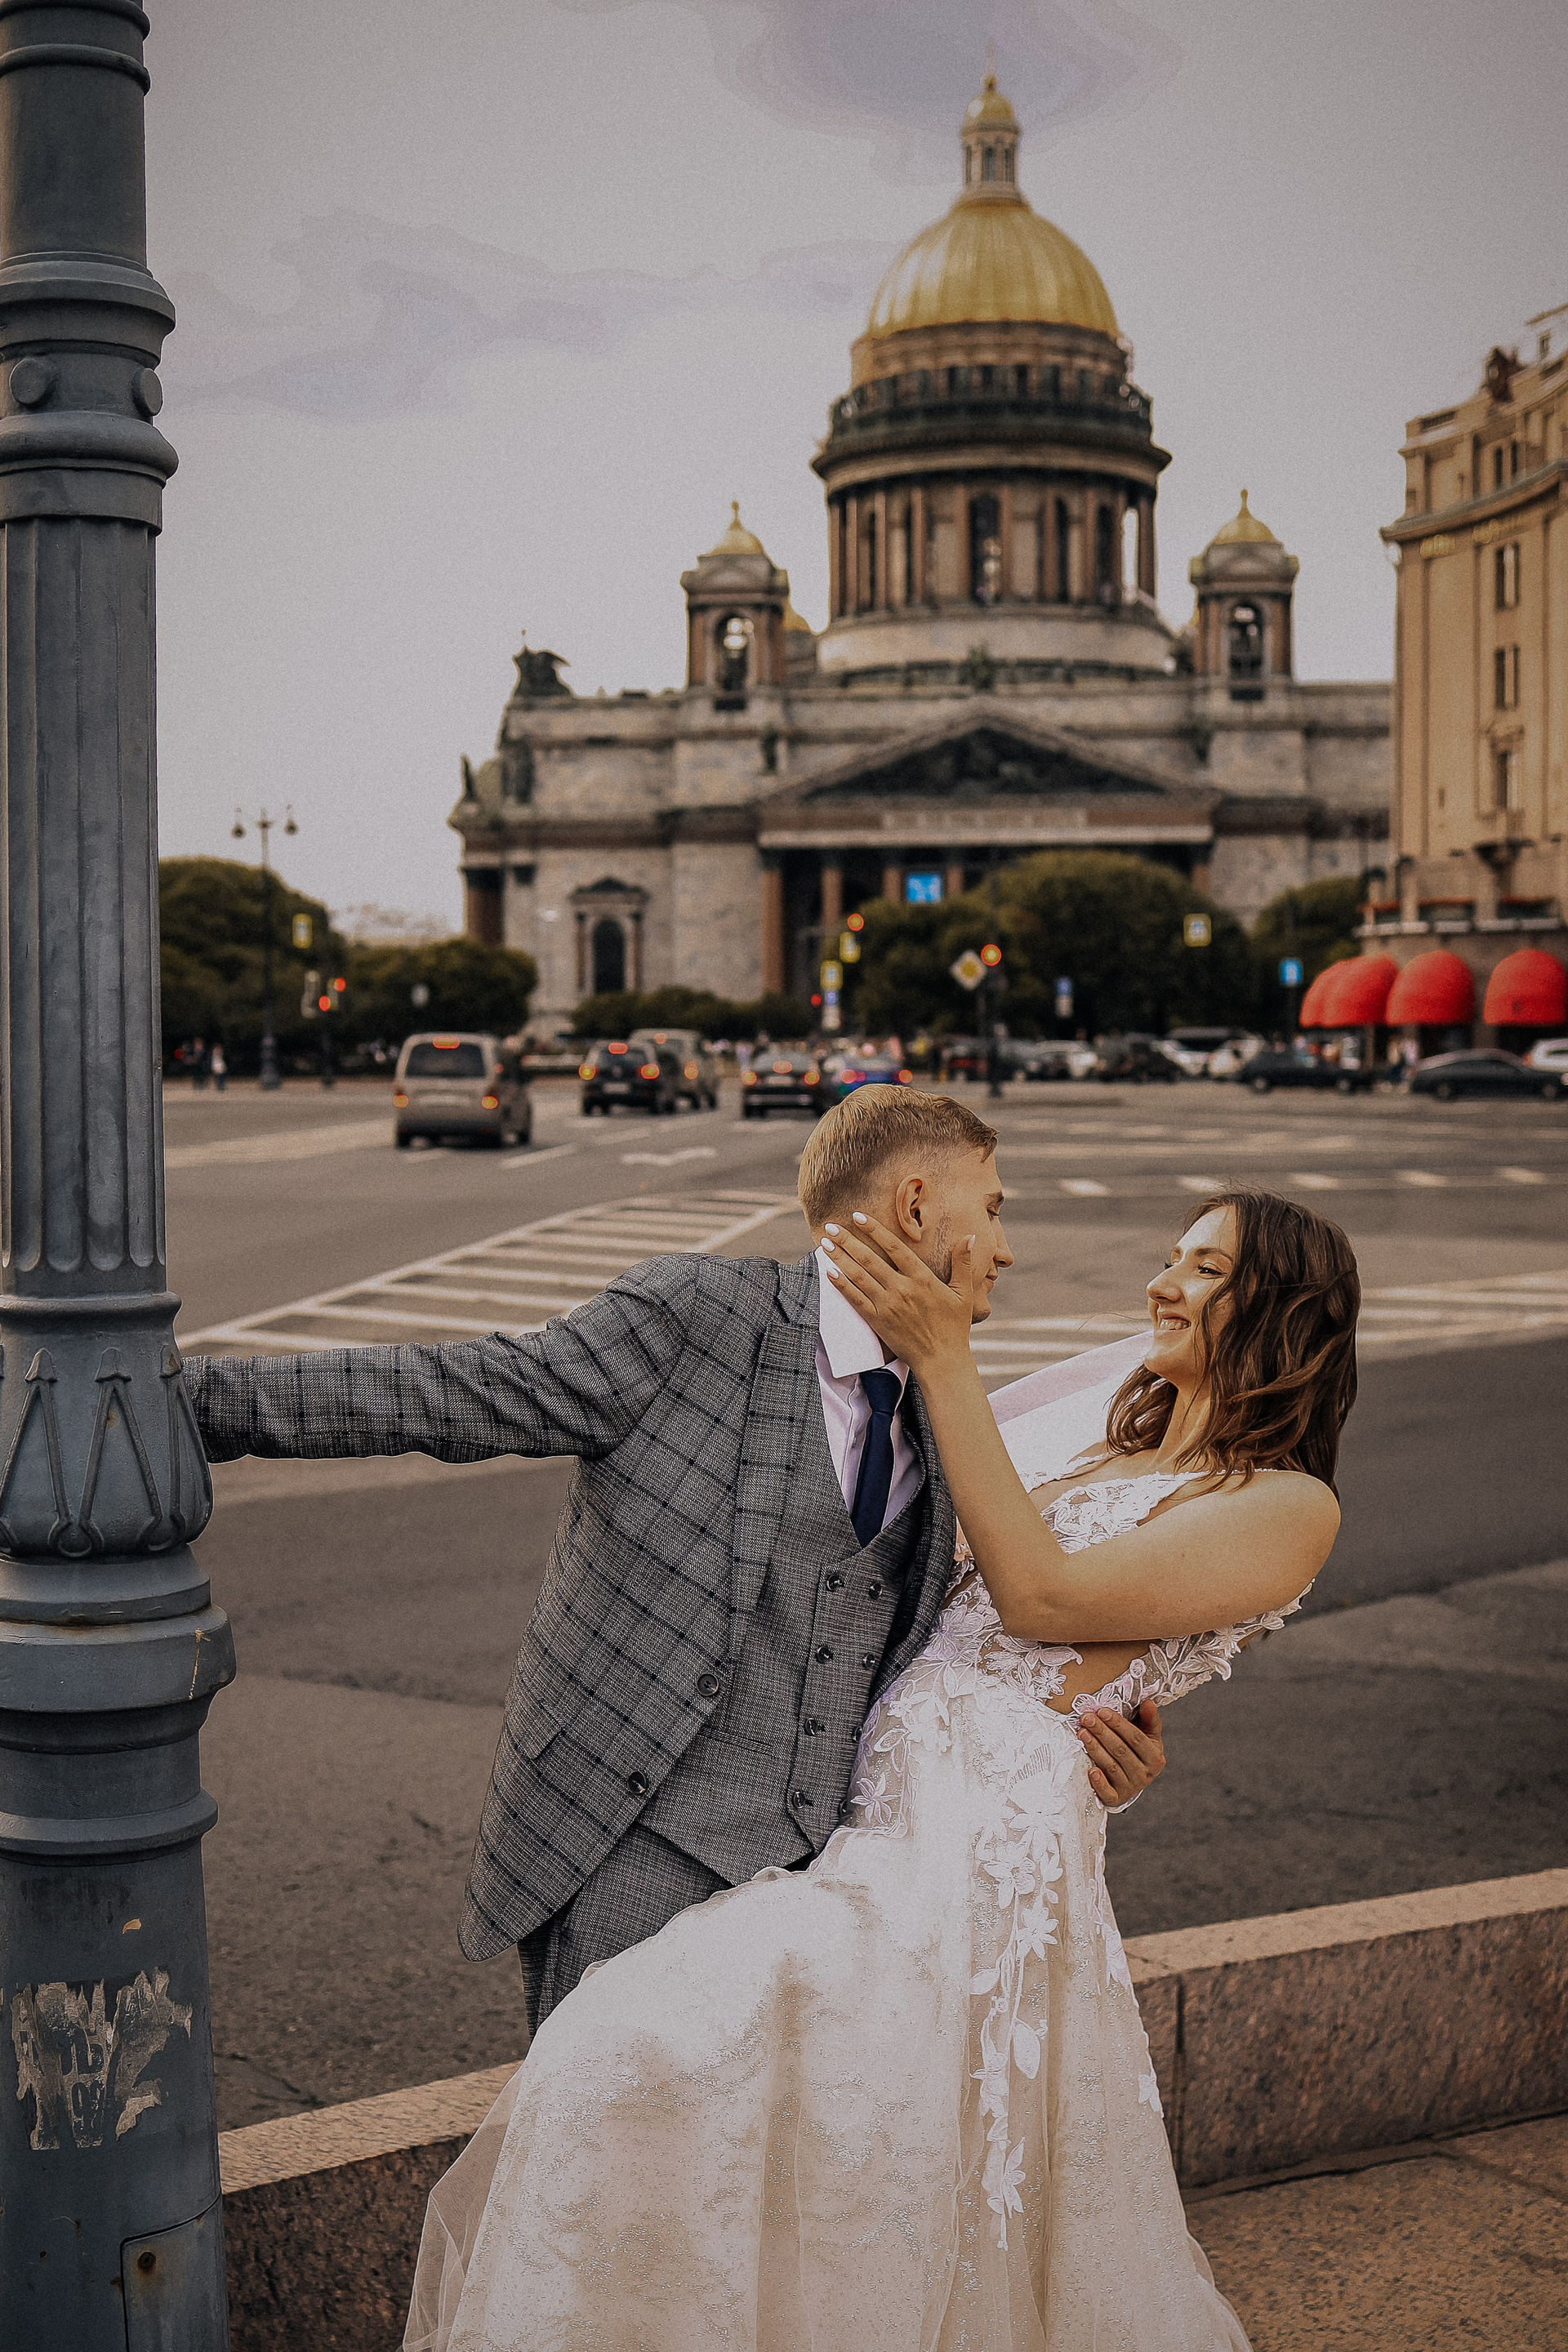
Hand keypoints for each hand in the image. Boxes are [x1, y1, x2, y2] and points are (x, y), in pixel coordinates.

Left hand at [820, 1212, 976, 1373]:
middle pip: (869, 1258)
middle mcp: (902, 1289)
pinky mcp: (878, 1321)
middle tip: (831, 1225)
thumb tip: (970, 1237)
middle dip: (848, 1240)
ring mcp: (888, 1305)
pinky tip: (829, 1272)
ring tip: (824, 1243)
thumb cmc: (954, 1326)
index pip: (893, 1247)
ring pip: (858, 1276)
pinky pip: (856, 1300)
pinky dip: (842, 1285)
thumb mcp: (964, 1293)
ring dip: (840, 1258)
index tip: (858, 1216)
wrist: (942, 1360)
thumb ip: (963, 1263)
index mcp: (922, 1278)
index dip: (874, 1230)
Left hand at [1077, 1699, 1164, 1807]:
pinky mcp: (1116, 1799)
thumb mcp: (1148, 1735)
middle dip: (1102, 1732)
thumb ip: (1149, 1719)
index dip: (1118, 1724)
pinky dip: (1099, 1783)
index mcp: (1155, 1758)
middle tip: (1086, 1718)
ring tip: (1082, 1733)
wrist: (1132, 1779)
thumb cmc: (1137, 1751)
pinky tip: (1091, 1770)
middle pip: (1121, 1751)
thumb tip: (1148, 1702)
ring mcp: (1131, 1788)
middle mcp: (1145, 1775)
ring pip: (1111, 1767)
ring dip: (1095, 1749)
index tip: (1102, 1711)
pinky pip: (1107, 1793)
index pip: (1136, 1738)